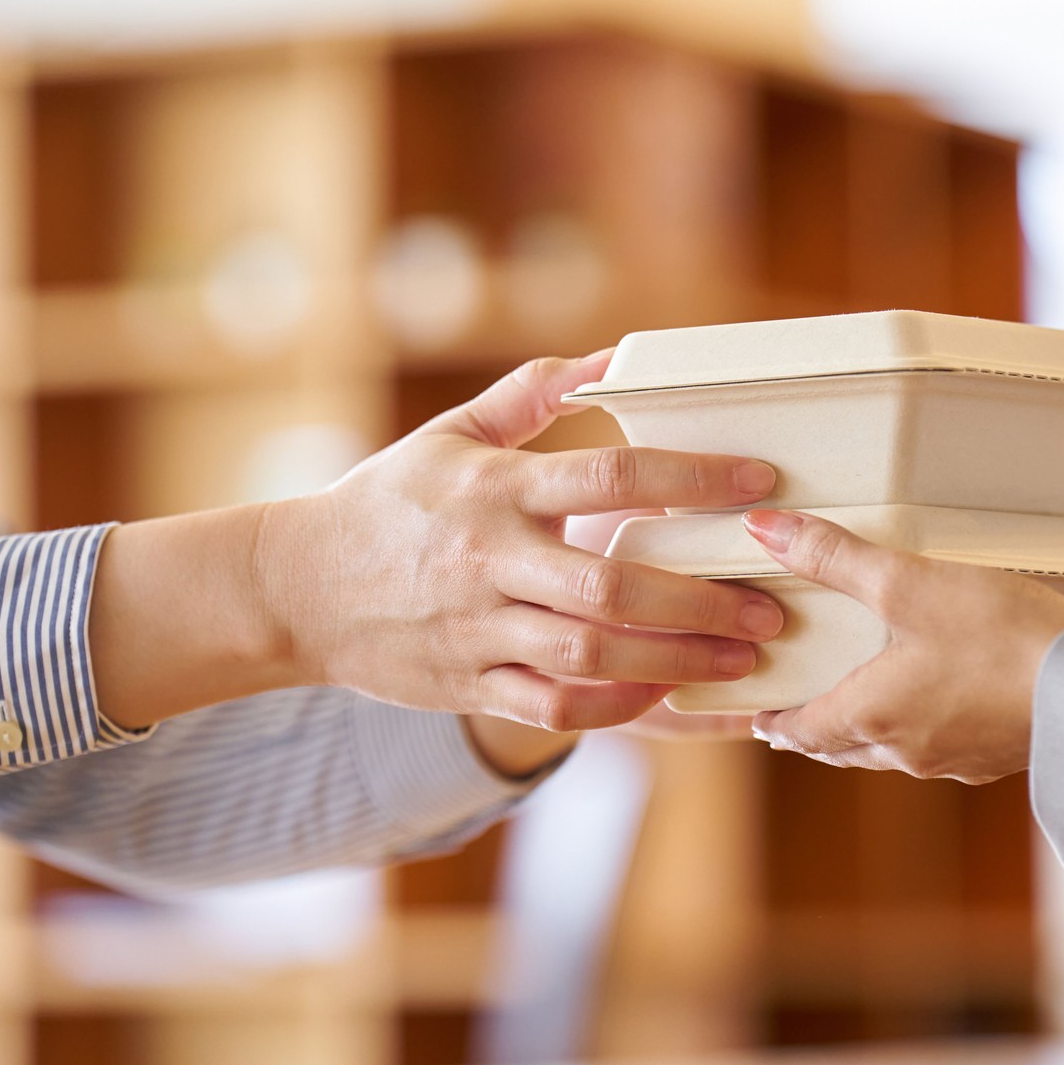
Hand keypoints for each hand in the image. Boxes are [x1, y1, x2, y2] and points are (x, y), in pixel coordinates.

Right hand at [92, 352, 783, 737]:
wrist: (296, 587)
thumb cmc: (388, 502)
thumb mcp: (450, 434)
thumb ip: (532, 396)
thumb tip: (609, 357)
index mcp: (494, 490)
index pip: (608, 476)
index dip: (690, 479)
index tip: (757, 482)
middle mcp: (490, 561)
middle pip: (610, 586)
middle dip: (700, 601)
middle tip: (768, 607)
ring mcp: (479, 630)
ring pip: (590, 655)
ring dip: (676, 661)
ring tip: (742, 660)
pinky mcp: (469, 684)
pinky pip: (553, 707)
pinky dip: (614, 707)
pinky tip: (666, 696)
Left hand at [742, 509, 1063, 783]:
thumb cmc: (1000, 638)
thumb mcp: (909, 583)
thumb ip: (835, 557)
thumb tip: (764, 530)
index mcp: (873, 715)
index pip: (805, 732)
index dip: (776, 723)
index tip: (759, 719)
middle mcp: (908, 750)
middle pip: (845, 748)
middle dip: (820, 731)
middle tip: (800, 716)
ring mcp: (958, 759)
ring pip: (895, 753)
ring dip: (871, 733)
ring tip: (865, 705)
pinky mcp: (1002, 755)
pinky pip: (945, 749)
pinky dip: (924, 730)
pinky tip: (944, 705)